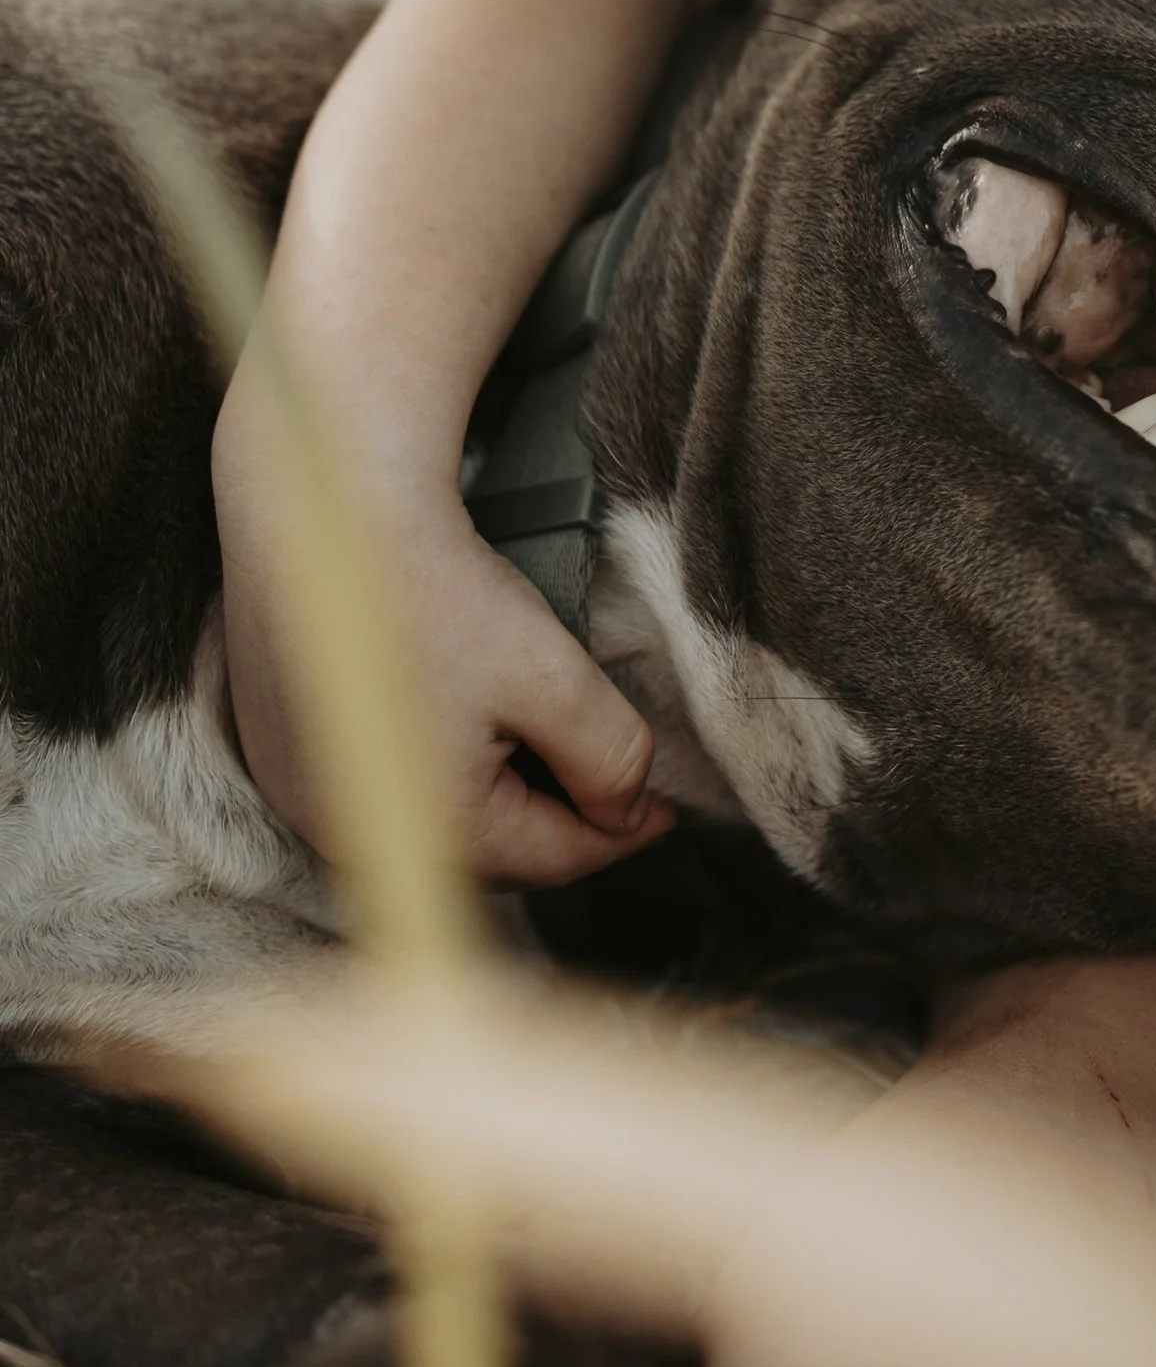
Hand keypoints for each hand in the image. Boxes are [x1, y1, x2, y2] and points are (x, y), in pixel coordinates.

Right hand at [221, 481, 675, 891]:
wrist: (327, 509)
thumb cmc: (434, 591)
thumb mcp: (554, 678)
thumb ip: (608, 758)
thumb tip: (624, 812)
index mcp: (427, 831)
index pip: (553, 858)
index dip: (621, 832)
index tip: (666, 809)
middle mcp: (349, 834)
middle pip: (488, 846)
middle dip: (556, 814)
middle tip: (612, 779)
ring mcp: (301, 795)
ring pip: (431, 817)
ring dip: (494, 789)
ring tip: (539, 741)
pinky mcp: (278, 751)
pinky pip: (375, 782)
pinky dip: (430, 762)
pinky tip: (456, 715)